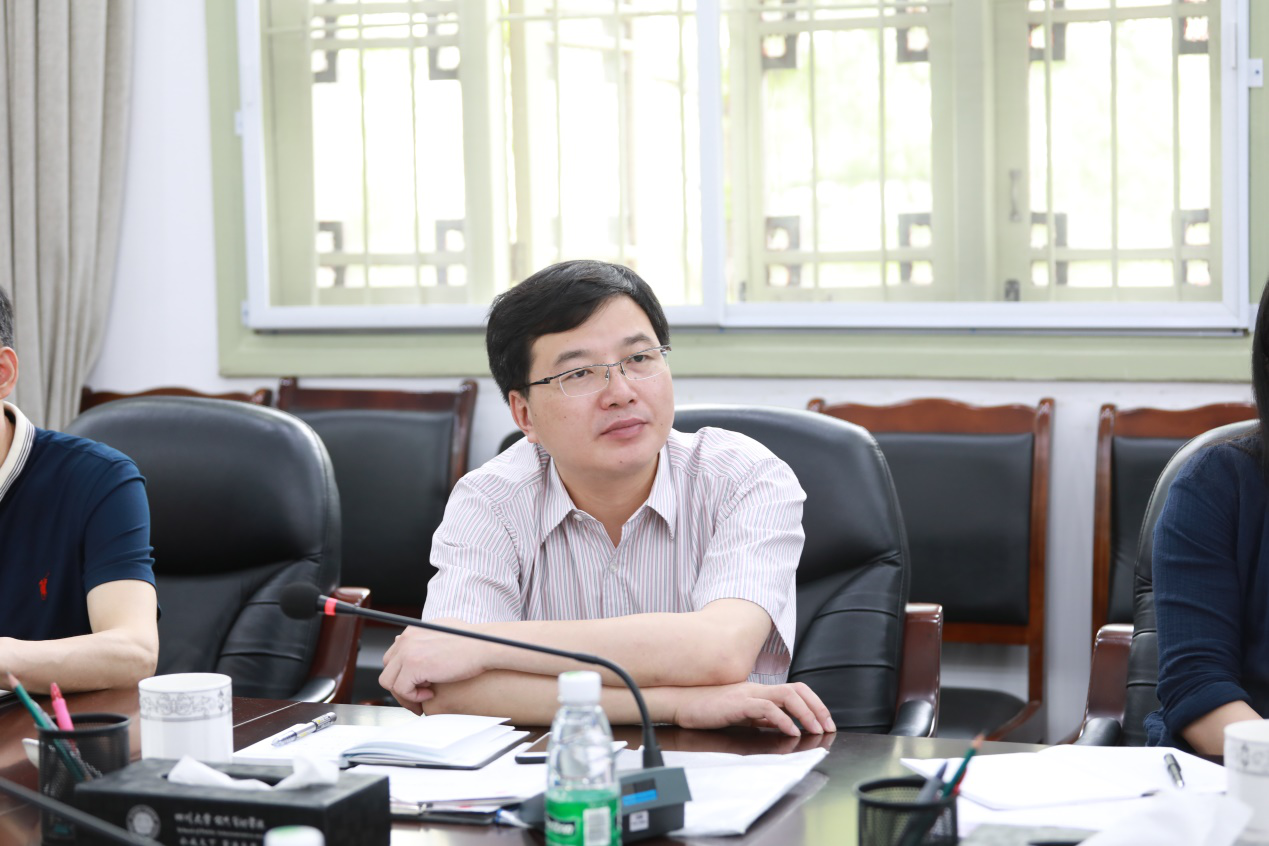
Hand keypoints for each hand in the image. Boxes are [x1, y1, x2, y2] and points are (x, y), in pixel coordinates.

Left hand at [378, 619, 489, 710]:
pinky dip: (414, 697)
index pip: (394, 658)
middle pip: (389, 670)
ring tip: (425, 698)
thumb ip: (429, 638)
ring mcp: (408, 652)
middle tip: (419, 697)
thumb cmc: (475, 641)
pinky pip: (401, 689)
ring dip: (406, 694)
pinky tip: (431, 695)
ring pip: (390, 682)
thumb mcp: (447, 632)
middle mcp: (406, 639)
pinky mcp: (413, 665)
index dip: (404, 675)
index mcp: (413, 631)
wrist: (486, 645)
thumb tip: (422, 647)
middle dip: (401, 686)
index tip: (418, 686)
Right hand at [670, 681, 835, 736]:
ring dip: (806, 713)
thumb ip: (761, 718)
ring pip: (787, 695)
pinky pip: (766, 708)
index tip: (824, 722)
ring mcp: (748, 694)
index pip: (795, 690)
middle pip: (797, 690)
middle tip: (827, 727)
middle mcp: (757, 689)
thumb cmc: (707, 709)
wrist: (681, 703)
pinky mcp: (738, 704)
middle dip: (817, 708)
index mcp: (758, 691)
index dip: (814, 704)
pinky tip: (790, 731)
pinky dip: (783, 719)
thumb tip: (782, 725)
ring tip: (815, 729)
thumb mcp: (740, 714)